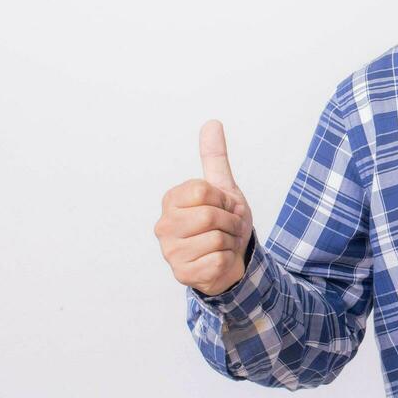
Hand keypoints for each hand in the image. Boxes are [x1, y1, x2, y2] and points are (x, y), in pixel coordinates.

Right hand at [154, 119, 254, 296]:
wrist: (234, 259)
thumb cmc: (225, 224)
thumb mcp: (224, 189)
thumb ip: (215, 158)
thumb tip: (212, 123)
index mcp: (172, 201)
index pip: (203, 191)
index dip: (223, 199)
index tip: (222, 207)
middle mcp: (164, 225)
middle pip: (209, 216)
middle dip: (230, 222)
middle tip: (227, 227)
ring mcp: (170, 252)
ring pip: (215, 239)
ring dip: (229, 242)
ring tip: (222, 244)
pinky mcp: (182, 274)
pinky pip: (218, 261)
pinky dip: (227, 260)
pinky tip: (218, 261)